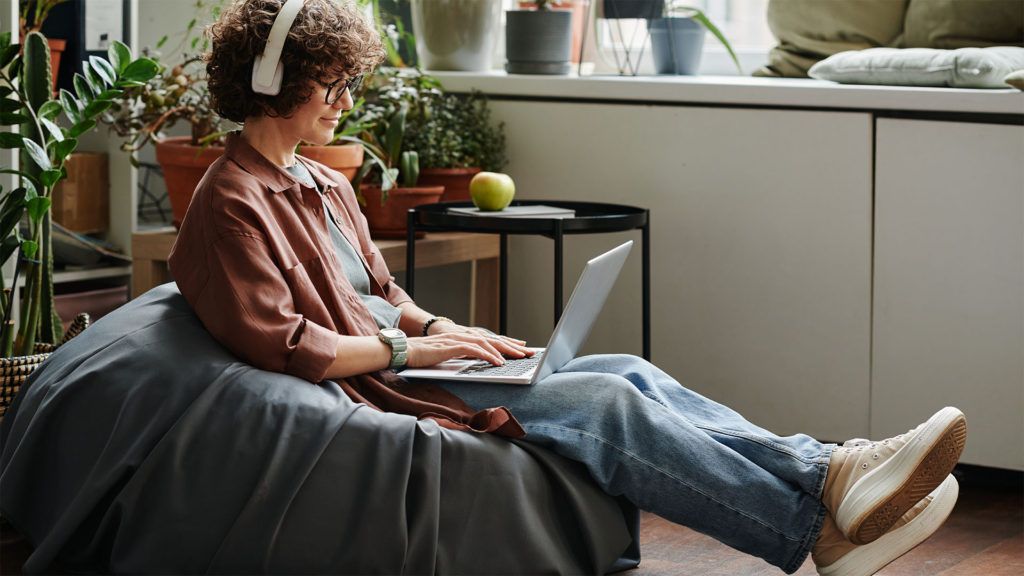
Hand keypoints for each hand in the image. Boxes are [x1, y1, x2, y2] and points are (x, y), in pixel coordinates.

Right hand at [406, 327, 533, 368]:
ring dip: (504, 351)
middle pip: (492, 340)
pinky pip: (474, 351)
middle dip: (512, 346)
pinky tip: (498, 362)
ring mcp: (456, 339)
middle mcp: (461, 335)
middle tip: (528, 352)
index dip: (506, 343)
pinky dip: (488, 356)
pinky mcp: (451, 347)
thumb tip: (471, 363)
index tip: (520, 348)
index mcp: (461, 337)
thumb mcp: (444, 356)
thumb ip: (458, 356)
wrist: (402, 350)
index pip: (488, 339)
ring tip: (518, 357)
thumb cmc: (420, 355)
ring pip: (487, 343)